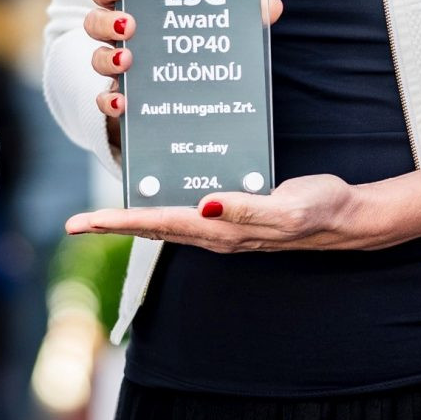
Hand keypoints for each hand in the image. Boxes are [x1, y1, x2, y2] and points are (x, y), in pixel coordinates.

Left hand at [63, 172, 377, 250]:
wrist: (346, 217)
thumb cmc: (319, 211)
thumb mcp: (288, 208)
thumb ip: (247, 210)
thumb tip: (203, 206)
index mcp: (223, 231)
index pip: (159, 224)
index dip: (117, 223)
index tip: (82, 224)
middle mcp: (216, 232)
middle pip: (152, 227)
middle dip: (112, 225)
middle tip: (74, 224)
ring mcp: (223, 226)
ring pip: (167, 220)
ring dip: (134, 216)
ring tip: (101, 211)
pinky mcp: (232, 213)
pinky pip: (189, 208)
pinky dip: (165, 200)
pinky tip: (156, 186)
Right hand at [82, 0, 283, 155]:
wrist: (191, 100)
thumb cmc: (200, 49)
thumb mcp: (221, 31)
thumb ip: (243, 16)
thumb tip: (272, 6)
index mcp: (139, 9)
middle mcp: (120, 37)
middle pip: (95, 22)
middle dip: (107, 21)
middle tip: (129, 25)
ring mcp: (118, 70)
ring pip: (96, 59)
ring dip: (107, 59)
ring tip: (128, 61)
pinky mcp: (122, 100)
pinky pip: (104, 101)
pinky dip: (109, 102)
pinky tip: (124, 104)